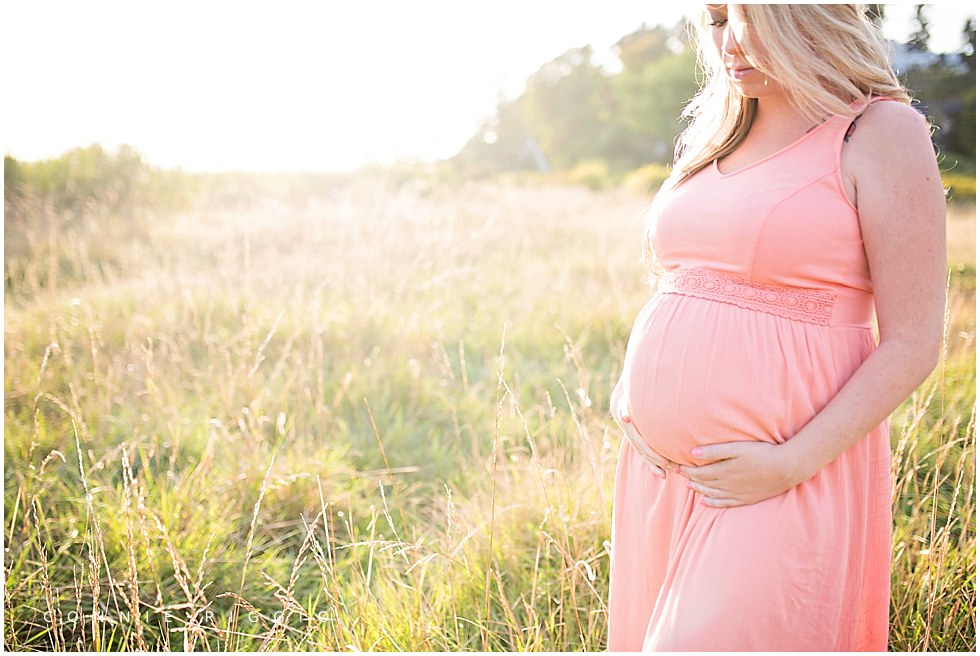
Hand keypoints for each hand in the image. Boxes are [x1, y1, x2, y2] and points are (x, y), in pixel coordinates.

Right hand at [612, 393, 680, 478]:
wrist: (622, 409)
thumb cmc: (626, 405)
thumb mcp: (624, 405)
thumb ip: (624, 411)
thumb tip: (625, 418)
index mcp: (632, 432)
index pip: (644, 446)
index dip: (654, 454)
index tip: (665, 461)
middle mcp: (634, 441)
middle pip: (647, 455)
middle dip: (659, 463)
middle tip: (673, 468)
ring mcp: (637, 445)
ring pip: (646, 458)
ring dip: (656, 467)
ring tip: (667, 475)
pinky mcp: (641, 447)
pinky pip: (646, 458)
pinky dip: (653, 466)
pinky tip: (663, 474)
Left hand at [680, 441, 807, 507]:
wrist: (786, 468)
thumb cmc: (762, 454)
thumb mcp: (737, 448)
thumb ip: (714, 451)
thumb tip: (692, 452)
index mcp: (723, 472)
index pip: (698, 472)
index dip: (686, 469)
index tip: (677, 464)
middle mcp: (727, 485)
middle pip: (703, 483)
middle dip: (690, 478)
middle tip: (680, 474)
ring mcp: (736, 494)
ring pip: (711, 494)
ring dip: (698, 489)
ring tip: (689, 485)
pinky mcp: (746, 499)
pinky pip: (724, 504)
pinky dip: (712, 503)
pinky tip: (705, 502)